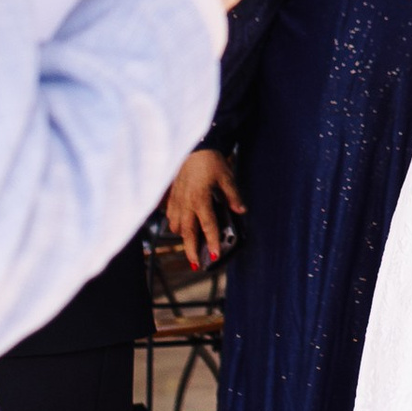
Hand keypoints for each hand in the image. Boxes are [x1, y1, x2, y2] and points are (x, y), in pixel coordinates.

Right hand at [166, 147, 243, 268]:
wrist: (194, 145)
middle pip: (187, 232)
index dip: (211, 242)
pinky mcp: (171, 195)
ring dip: (183, 236)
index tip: (214, 255)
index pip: (208, 226)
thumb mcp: (227, 177)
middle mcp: (186, 202)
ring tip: (191, 244)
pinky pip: (169, 214)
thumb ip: (233, 196)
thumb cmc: (211, 161)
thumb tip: (241, 211)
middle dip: (191, 250)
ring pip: (175, 225)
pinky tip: (180, 225)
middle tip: (196, 265)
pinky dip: (174, 222)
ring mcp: (176, 199)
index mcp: (200, 199)